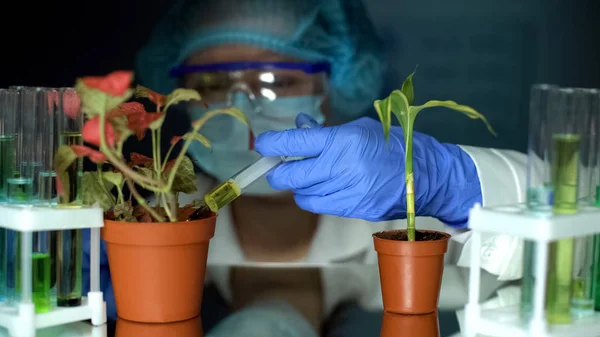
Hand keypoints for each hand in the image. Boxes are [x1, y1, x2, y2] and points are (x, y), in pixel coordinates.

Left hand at [254, 115, 481, 226]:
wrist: (426, 175)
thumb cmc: (392, 144)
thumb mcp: (359, 128)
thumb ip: (326, 132)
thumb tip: (299, 128)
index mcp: (343, 142)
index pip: (295, 144)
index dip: (272, 144)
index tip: (261, 144)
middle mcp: (342, 168)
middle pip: (291, 177)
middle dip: (278, 173)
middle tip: (277, 167)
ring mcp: (348, 193)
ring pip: (303, 195)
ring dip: (299, 186)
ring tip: (309, 176)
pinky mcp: (354, 210)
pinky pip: (321, 206)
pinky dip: (315, 197)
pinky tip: (325, 187)